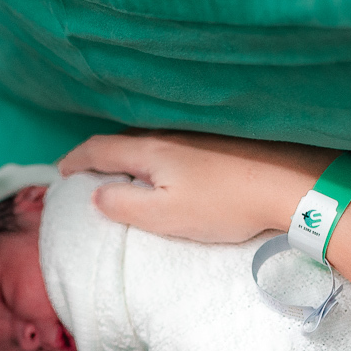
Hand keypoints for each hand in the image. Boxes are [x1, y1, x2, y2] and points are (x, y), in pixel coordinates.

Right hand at [58, 131, 334, 243]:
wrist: (289, 185)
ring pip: (151, 141)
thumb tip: (97, 195)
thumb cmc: (224, 205)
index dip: (75, 160)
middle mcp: (171, 134)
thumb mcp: (165, 216)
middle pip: (123, 140)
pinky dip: (159, 157)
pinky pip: (177, 144)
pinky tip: (170, 171)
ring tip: (124, 173)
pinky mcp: (222, 142)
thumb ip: (124, 205)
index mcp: (150, 150)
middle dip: (100, 155)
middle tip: (87, 173)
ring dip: (130, 154)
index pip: (99, 149)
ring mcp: (198, 135)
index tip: (60, 172)